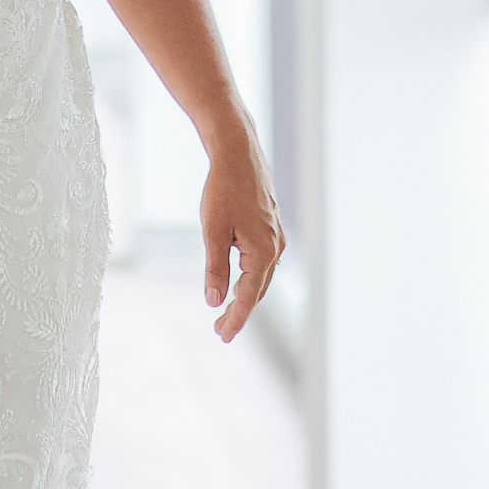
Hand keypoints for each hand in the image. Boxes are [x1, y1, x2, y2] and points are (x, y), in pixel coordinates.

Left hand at [201, 157, 283, 342]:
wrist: (238, 152)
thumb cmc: (223, 189)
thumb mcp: (213, 231)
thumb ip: (215, 268)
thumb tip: (214, 300)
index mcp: (263, 252)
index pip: (249, 297)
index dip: (235, 318)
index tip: (222, 336)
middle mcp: (276, 247)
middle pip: (258, 290)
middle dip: (240, 311)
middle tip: (221, 331)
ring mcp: (276, 236)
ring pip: (262, 275)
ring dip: (246, 294)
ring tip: (227, 311)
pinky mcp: (271, 226)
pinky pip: (263, 260)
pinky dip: (251, 276)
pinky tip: (240, 280)